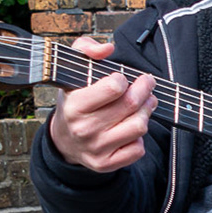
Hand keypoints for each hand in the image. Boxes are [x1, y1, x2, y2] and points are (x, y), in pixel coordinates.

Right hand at [47, 37, 156, 172]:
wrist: (64, 140)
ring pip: (139, 126)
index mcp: (74, 105)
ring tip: (144, 105)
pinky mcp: (106, 164)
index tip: (124, 78)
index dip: (124, 79)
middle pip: (132, 105)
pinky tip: (130, 129)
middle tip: (147, 85)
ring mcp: (96, 148)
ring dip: (146, 112)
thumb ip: (86, 49)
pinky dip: (139, 138)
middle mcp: (84, 129)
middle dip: (145, 91)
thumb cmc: (74, 100)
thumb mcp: (72, 70)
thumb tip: (108, 48)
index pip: (114, 87)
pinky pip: (138, 149)